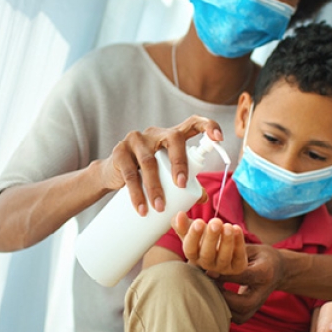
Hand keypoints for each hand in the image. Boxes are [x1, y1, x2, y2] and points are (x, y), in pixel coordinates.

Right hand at [100, 116, 222, 215]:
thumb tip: (204, 197)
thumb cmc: (145, 174)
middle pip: (173, 139)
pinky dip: (136, 193)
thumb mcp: (166, 175)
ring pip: (149, 161)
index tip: (219, 138)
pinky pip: (129, 173)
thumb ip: (186, 183)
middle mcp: (155, 133)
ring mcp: (135, 140)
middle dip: (180, 162)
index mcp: (171, 136)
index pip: (192, 123)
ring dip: (155, 186)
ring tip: (160, 207)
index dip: (208, 126)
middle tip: (181, 186)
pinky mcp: (119, 152)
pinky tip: (142, 208)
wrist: (112, 176)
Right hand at [171, 212, 246, 275]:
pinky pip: (239, 256)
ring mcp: (222, 267)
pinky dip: (239, 243)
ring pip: (224, 257)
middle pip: (207, 254)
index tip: (198, 222)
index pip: (190, 249)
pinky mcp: (237, 266)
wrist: (223, 244)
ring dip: (226, 241)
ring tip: (228, 226)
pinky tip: (237, 229)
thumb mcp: (192, 228)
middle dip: (211, 238)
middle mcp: (206, 263)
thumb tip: (179, 215)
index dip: (194, 236)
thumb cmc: (204, 236)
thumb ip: (182, 223)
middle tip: (215, 222)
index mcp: (193, 254)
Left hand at [216, 244, 284, 323]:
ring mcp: (259, 305)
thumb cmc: (261, 256)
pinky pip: (237, 318)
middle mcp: (263, 292)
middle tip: (209, 285)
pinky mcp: (252, 312)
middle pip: (243, 304)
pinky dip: (225, 311)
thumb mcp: (252, 249)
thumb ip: (234, 252)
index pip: (244, 276)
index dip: (225, 275)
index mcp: (264, 272)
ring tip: (212, 290)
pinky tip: (217, 297)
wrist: (279, 270)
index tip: (208, 271)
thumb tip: (211, 254)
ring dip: (222, 305)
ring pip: (240, 315)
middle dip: (223, 297)